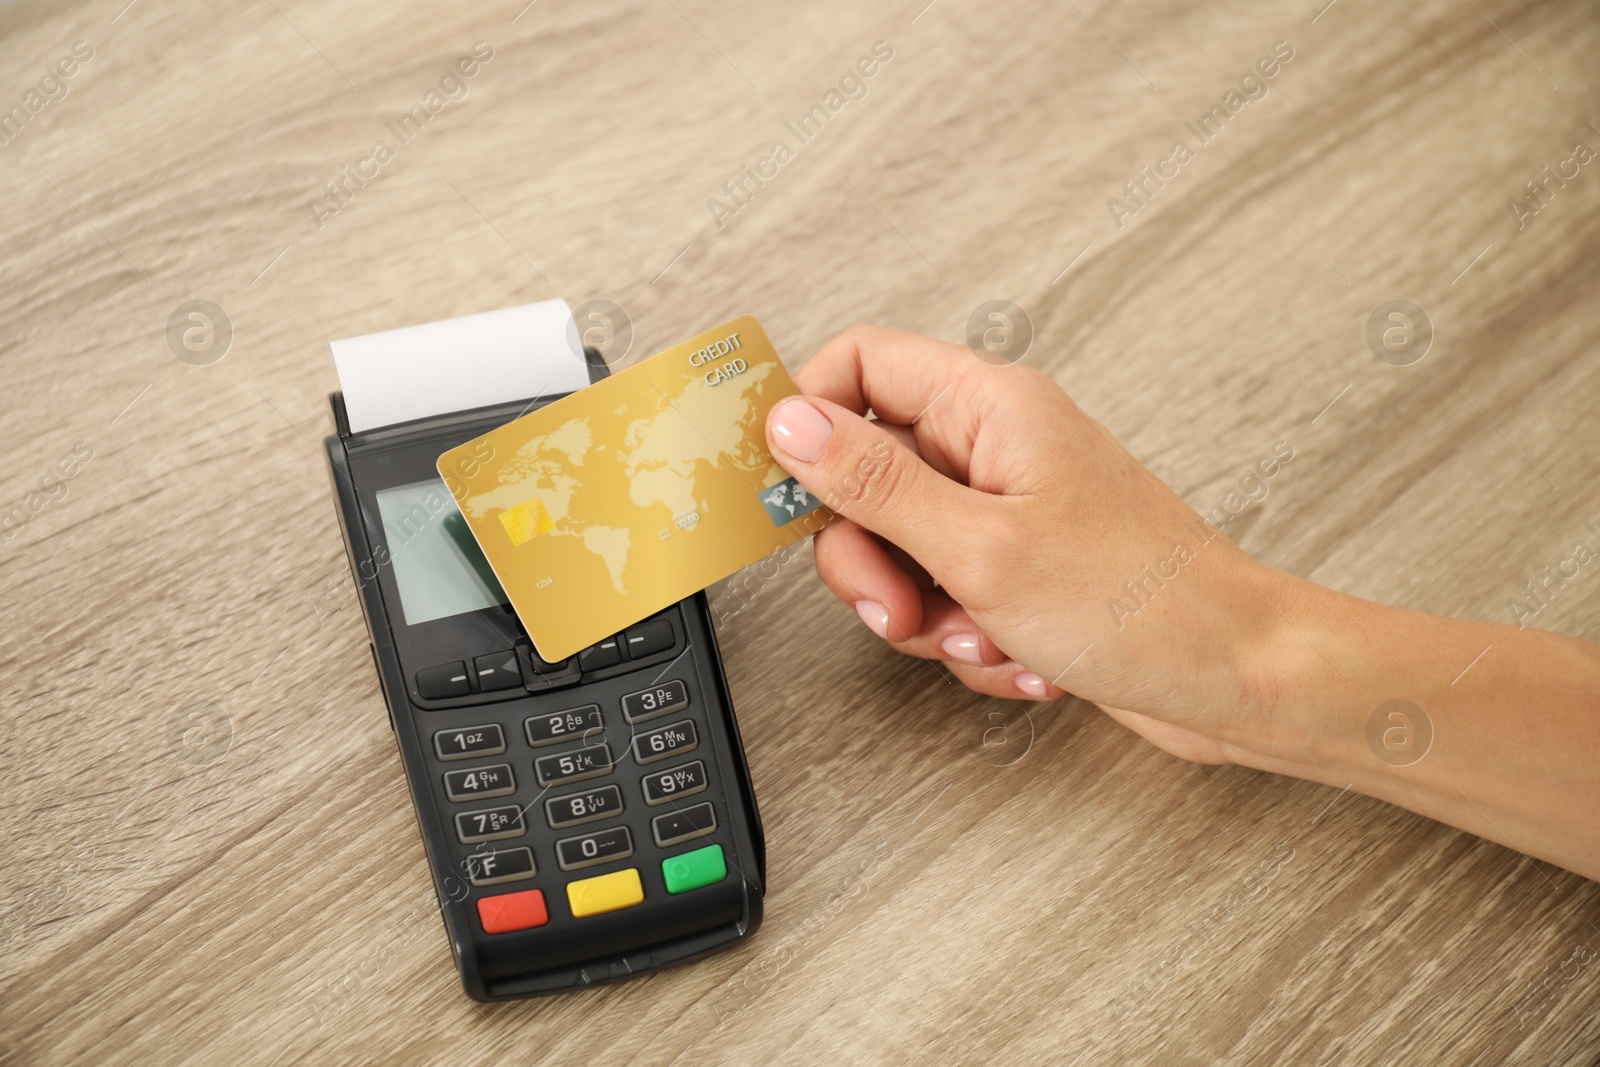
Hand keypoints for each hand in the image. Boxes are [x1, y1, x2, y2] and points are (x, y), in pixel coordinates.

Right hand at [763, 325, 1297, 765]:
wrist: (1237, 679)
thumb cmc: (1143, 603)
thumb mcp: (980, 546)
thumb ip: (874, 483)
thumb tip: (790, 424)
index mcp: (988, 406)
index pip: (857, 365)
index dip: (806, 421)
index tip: (783, 496)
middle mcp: (993, 447)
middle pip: (865, 477)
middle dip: (871, 561)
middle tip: (900, 610)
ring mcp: (1006, 511)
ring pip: (901, 551)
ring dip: (927, 616)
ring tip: (988, 639)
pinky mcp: (1019, 571)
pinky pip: (947, 598)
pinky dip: (971, 640)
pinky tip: (1025, 657)